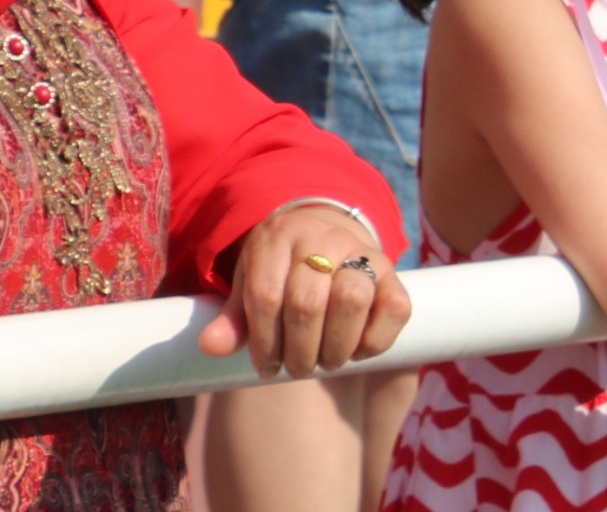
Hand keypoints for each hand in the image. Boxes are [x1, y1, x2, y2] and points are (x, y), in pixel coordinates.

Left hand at [197, 202, 406, 378]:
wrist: (324, 236)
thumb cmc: (279, 272)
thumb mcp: (250, 285)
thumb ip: (233, 319)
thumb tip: (211, 347)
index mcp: (279, 237)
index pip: (266, 294)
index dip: (264, 341)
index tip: (266, 368)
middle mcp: (322, 237)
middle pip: (308, 302)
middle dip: (299, 350)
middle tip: (296, 369)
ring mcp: (361, 251)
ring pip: (352, 298)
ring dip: (335, 346)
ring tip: (325, 361)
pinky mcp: (392, 270)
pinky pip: (395, 308)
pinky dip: (376, 340)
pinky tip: (357, 350)